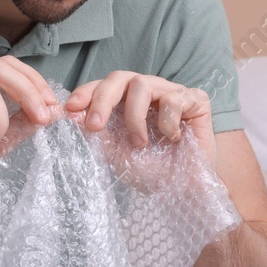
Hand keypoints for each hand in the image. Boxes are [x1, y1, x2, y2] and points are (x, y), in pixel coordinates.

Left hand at [64, 71, 217, 167]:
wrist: (185, 189)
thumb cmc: (152, 170)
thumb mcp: (117, 154)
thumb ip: (97, 134)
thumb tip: (72, 116)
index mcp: (127, 101)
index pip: (103, 85)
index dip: (86, 93)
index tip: (70, 110)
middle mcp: (148, 91)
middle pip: (120, 77)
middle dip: (102, 99)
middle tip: (95, 126)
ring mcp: (171, 92)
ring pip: (143, 84)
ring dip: (135, 117)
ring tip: (140, 144)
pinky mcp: (195, 99)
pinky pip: (173, 99)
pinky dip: (167, 123)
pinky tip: (173, 139)